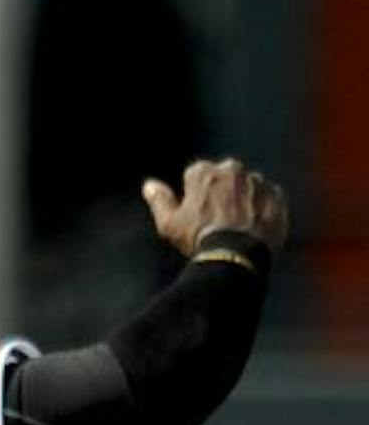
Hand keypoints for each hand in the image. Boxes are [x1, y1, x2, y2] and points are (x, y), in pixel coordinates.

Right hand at [143, 158, 288, 257]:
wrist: (237, 255)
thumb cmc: (199, 239)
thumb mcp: (169, 224)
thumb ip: (160, 201)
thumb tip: (148, 186)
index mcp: (205, 171)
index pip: (195, 175)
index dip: (192, 195)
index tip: (194, 214)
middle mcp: (233, 169)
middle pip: (223, 178)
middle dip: (220, 193)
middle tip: (215, 222)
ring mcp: (257, 181)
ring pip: (246, 187)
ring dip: (242, 201)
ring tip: (235, 229)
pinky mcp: (276, 196)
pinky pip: (267, 199)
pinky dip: (261, 211)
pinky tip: (252, 230)